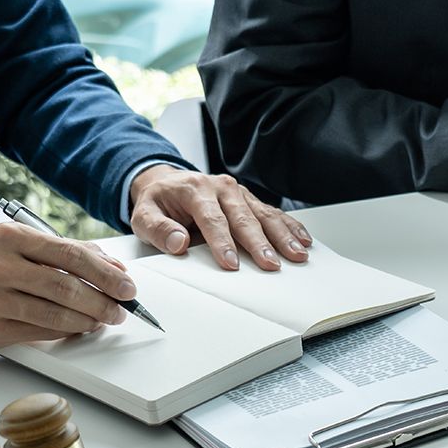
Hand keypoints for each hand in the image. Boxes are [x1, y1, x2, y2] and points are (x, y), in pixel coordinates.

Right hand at [0, 223, 136, 349]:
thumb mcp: (25, 245)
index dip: (106, 273)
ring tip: (104, 319)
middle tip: (121, 309)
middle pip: (66, 287)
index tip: (127, 287)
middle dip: (103, 301)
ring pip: (55, 313)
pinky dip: (68, 330)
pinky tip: (80, 326)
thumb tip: (116, 269)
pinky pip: (41, 331)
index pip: (71, 254)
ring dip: (89, 320)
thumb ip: (71, 252)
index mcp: (11, 237)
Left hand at [129, 165, 311, 270]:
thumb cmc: (159, 203)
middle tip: (271, 264)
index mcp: (195, 190)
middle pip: (244, 217)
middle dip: (260, 243)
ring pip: (264, 215)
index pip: (212, 219)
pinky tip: (304, 240)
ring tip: (296, 254)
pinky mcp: (250, 200)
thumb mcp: (143, 216)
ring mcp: (239, 193)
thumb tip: (178, 242)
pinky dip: (290, 227)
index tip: (231, 263)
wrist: (167, 183)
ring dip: (282, 236)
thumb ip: (158, 230)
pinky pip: (273, 213)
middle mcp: (221, 188)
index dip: (222, 242)